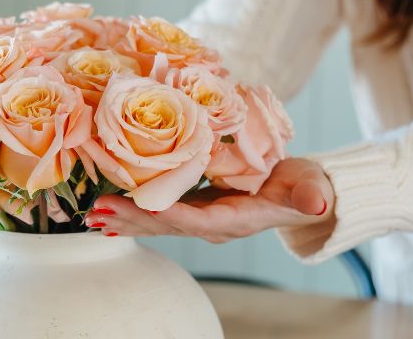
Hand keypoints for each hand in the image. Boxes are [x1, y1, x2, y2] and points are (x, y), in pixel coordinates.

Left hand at [84, 157, 336, 243]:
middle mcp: (215, 225)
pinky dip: (136, 210)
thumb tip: (319, 203)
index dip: (170, 215)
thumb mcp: (312, 188)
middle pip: (168, 226)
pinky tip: (110, 211)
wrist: (305, 194)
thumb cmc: (308, 187)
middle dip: (134, 219)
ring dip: (127, 217)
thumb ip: (310, 196)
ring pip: (160, 221)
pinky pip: (162, 212)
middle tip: (99, 213)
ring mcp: (204, 218)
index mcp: (238, 220)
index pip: (199, 221)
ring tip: (93, 216)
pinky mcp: (198, 207)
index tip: (142, 207)